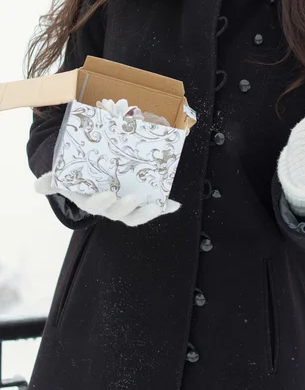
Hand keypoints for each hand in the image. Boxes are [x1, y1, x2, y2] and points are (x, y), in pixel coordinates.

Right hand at [35, 171, 180, 226]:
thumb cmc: (77, 178)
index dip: (103, 201)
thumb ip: (51, 180)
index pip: (97, 206)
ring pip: (137, 216)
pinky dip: (164, 208)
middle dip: (127, 207)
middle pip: (120, 213)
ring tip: (160, 205)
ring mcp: (126, 208)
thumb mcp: (63, 177)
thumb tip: (39, 185)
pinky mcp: (140, 204)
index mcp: (93, 201)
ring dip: (149, 212)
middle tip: (134, 198)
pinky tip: (175, 205)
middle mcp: (110, 208)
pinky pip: (152, 208)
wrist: (91, 181)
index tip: (108, 193)